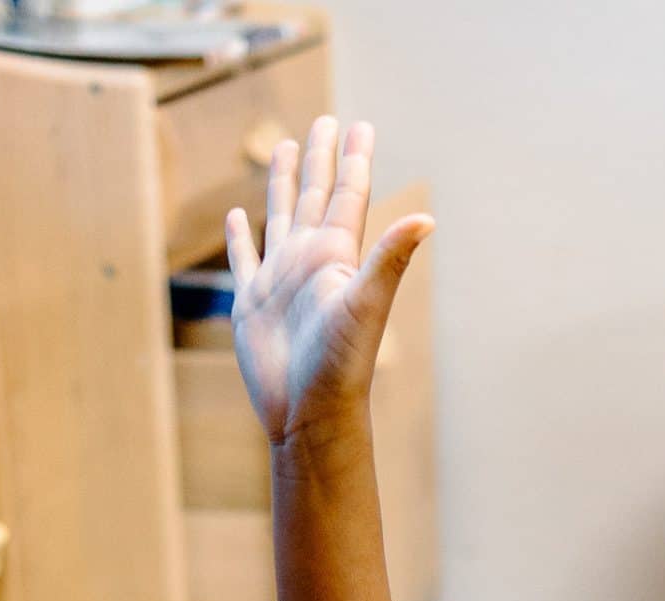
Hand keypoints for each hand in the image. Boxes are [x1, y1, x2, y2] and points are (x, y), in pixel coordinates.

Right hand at [225, 115, 431, 449]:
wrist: (308, 414)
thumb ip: (390, 257)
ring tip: (285, 149)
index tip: (360, 125)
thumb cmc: (341, 364)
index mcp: (336, 255)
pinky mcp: (251, 305)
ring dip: (284, 185)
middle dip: (320, 157)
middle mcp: (309, 261)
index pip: (348, 194)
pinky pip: (244, 260)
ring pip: (280, 218)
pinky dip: (239, 238)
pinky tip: (236, 218)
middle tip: (327, 121)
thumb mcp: (366, 303)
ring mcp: (279, 281)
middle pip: (316, 196)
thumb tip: (428, 218)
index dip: (353, 158)